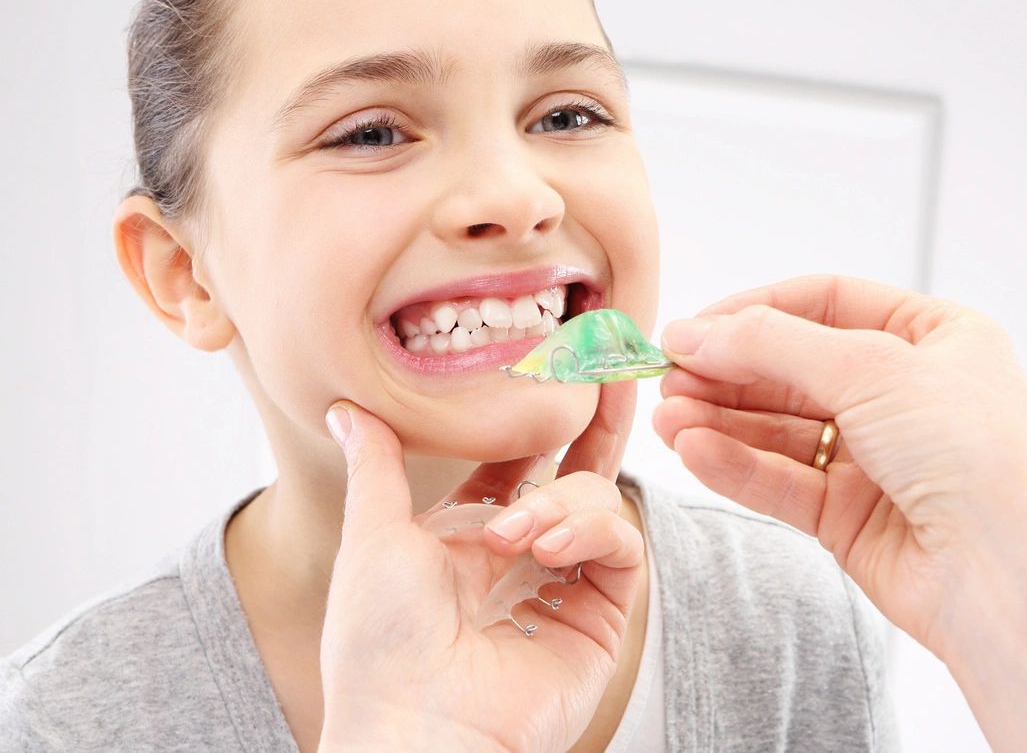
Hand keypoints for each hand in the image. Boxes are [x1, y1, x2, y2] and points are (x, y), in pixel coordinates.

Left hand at [319, 383, 642, 752]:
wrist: (415, 730)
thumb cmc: (380, 644)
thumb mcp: (373, 537)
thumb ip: (377, 466)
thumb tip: (346, 407)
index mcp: (468, 540)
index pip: (519, 465)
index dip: (537, 421)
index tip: (556, 367)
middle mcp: (522, 560)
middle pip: (576, 475)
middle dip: (594, 426)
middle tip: (607, 375)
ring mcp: (564, 589)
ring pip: (598, 503)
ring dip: (561, 501)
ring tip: (515, 535)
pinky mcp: (600, 619)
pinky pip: (623, 549)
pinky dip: (594, 531)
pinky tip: (549, 545)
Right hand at [651, 274, 1026, 654]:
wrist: (1012, 580)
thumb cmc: (975, 456)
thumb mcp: (873, 368)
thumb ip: (774, 345)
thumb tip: (694, 333)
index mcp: (934, 337)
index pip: (826, 304)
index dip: (756, 312)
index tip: (693, 327)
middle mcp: (906, 393)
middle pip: (795, 369)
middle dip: (729, 371)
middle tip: (666, 376)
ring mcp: (879, 457)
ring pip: (781, 429)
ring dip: (721, 420)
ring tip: (667, 419)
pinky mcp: (853, 516)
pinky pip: (783, 479)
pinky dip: (737, 465)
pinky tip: (694, 451)